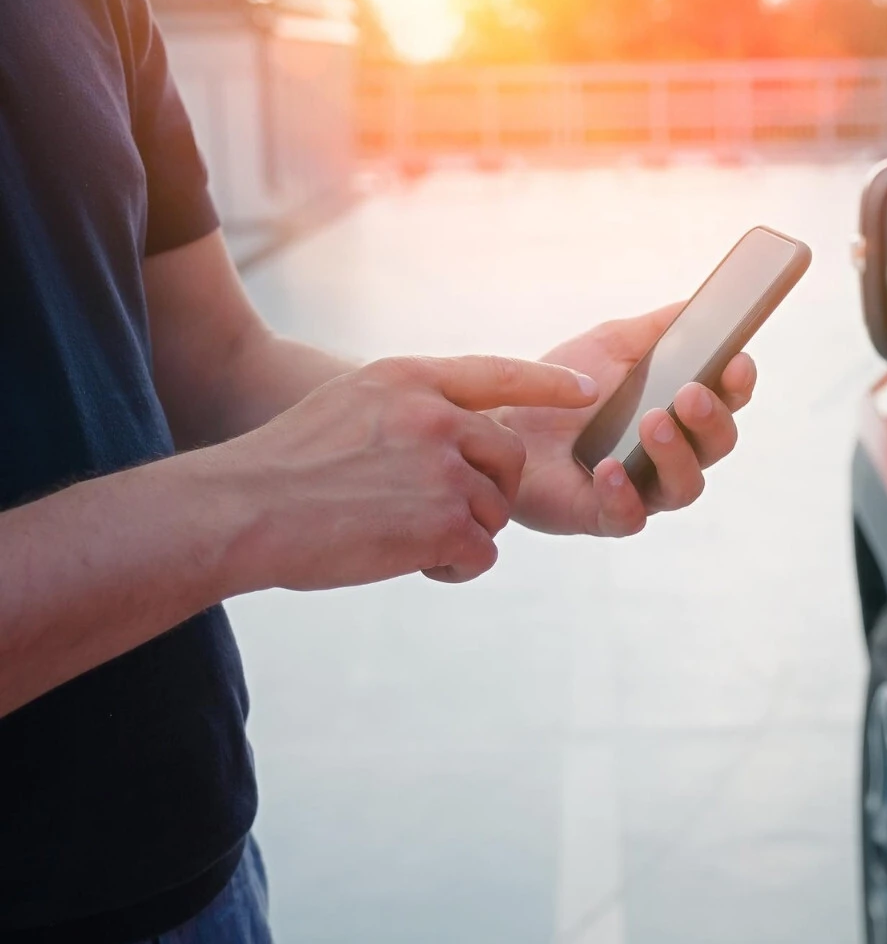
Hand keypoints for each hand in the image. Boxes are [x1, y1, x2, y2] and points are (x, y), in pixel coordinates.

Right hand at [215, 355, 597, 587]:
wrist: (243, 510)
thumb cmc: (285, 468)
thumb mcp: (349, 404)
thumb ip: (409, 409)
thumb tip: (461, 437)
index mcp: (410, 379)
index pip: (498, 374)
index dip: (547, 385)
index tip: (587, 394)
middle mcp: (436, 416)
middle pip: (508, 458)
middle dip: (487, 491)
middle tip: (436, 514)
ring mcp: (444, 468)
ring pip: (495, 511)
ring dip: (460, 534)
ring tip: (400, 538)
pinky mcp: (445, 522)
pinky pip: (481, 553)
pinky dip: (452, 568)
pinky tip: (409, 563)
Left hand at [496, 305, 757, 536]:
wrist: (502, 421)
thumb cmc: (561, 387)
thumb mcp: (611, 345)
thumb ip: (658, 329)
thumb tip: (701, 306)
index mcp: (679, 410)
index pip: (727, 401)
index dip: (739, 384)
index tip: (736, 362)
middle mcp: (671, 454)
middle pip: (716, 446)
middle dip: (710, 420)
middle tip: (688, 394)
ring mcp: (642, 488)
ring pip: (684, 487)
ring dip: (676, 455)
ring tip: (652, 423)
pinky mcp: (604, 515)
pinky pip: (628, 517)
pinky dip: (623, 494)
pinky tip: (608, 467)